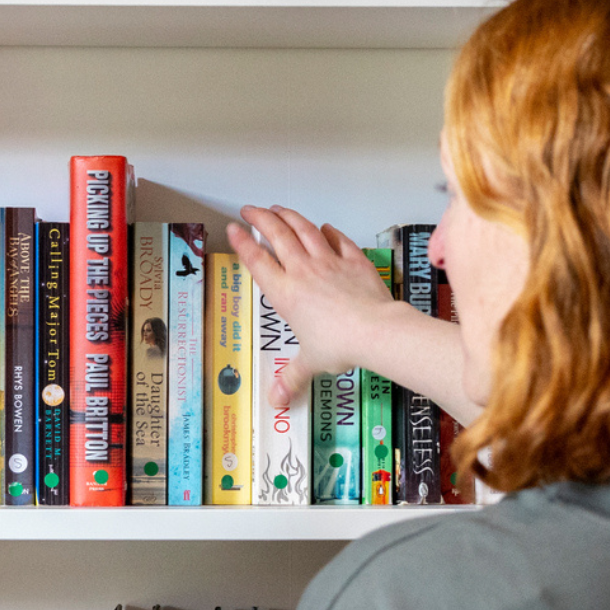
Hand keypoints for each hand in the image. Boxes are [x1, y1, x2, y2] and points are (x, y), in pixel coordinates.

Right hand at [229, 206, 398, 409]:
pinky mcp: (353, 260)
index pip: (258, 261)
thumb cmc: (340, 344)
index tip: (233, 229)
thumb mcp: (310, 363)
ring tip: (279, 209)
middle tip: (251, 209)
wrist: (376, 331)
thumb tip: (277, 400)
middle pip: (277, 235)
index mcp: (286, 294)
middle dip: (262, 218)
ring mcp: (329, 262)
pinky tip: (324, 227)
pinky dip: (328, 231)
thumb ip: (291, 378)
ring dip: (289, 216)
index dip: (243, 243)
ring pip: (304, 230)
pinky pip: (338, 239)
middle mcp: (303, 271)